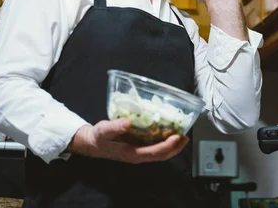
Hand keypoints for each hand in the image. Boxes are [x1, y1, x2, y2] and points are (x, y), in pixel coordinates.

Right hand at [69, 118, 188, 163]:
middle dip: (175, 148)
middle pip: (161, 155)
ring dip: (172, 146)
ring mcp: (139, 152)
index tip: (176, 137)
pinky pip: (155, 148)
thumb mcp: (104, 130)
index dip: (167, 146)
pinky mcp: (139, 147)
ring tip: (182, 136)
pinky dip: (165, 142)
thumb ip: (115, 126)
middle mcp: (138, 155)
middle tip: (185, 136)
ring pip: (160, 153)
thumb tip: (128, 122)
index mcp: (132, 153)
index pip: (154, 152)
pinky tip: (169, 133)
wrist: (92, 143)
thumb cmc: (99, 137)